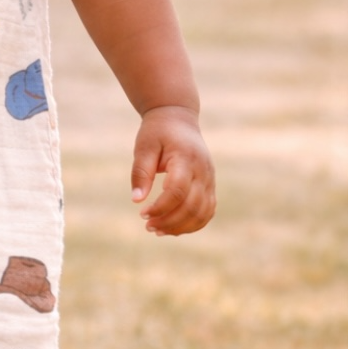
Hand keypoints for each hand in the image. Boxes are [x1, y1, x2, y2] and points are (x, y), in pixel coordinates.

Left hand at [130, 106, 215, 235]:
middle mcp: (203, 170)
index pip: (177, 191)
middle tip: (147, 226)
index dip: (160, 207)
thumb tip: (136, 200)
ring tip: (157, 230)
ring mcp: (210, 179)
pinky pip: (207, 210)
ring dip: (181, 226)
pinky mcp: (210, 185)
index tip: (142, 214)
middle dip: (169, 221)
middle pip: (192, 206)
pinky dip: (193, 223)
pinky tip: (173, 227)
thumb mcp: (144, 147)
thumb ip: (141, 172)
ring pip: (203, 212)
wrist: (178, 118)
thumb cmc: (157, 132)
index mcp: (186, 158)